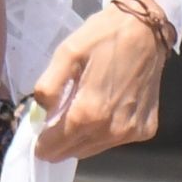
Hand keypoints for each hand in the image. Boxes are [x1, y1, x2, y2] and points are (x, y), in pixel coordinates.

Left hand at [31, 0, 166, 162]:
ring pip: (94, 149)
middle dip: (58, 144)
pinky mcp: (146, 129)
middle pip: (74, 151)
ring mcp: (131, 132)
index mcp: (89, 112)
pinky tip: (102, 113)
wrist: (145, 30)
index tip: (36, 141)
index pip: (56, 145)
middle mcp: (112, 129)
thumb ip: (49, 85)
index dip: (42, 145)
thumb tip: (41, 112)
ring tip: (74, 119)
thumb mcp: (67, 53)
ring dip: (80, 140)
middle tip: (52, 129)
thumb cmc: (102, 38)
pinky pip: (115, 141)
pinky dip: (103, 134)